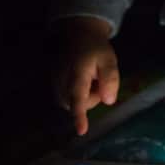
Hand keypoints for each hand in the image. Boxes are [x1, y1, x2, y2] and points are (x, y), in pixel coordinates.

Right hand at [46, 16, 118, 135]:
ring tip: (90, 79)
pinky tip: (82, 81)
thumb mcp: (109, 60)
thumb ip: (110, 79)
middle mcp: (62, 80)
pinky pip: (65, 98)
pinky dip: (76, 95)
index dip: (80, 115)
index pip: (78, 98)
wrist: (77, 33)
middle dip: (90, 99)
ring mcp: (55, 82)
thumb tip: (109, 101)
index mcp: (78, 74)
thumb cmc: (95, 48)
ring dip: (83, 97)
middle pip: (76, 104)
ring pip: (70, 103)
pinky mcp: (53, 83)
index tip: (81, 131)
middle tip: (99, 81)